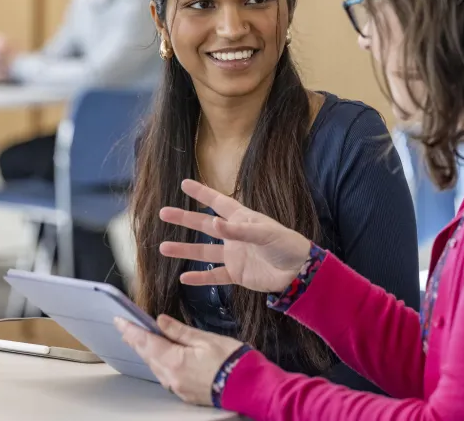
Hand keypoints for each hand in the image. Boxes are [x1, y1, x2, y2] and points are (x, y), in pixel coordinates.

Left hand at [115, 315, 243, 405]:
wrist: (250, 387)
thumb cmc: (233, 361)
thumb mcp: (206, 339)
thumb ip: (180, 331)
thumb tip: (161, 321)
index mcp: (175, 361)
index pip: (145, 342)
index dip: (130, 330)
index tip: (119, 321)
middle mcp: (172, 377)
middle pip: (147, 356)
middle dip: (135, 340)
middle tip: (124, 328)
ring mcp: (178, 388)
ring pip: (155, 367)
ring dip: (146, 352)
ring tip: (139, 340)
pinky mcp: (186, 394)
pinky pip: (166, 376)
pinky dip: (159, 363)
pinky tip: (160, 356)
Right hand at [159, 179, 311, 293]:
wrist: (300, 272)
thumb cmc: (286, 245)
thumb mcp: (264, 234)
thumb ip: (238, 231)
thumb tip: (214, 224)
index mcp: (242, 219)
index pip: (218, 202)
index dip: (202, 193)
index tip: (185, 184)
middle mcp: (234, 235)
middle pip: (204, 226)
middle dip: (184, 219)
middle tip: (164, 213)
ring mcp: (234, 255)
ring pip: (203, 252)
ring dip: (184, 250)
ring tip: (163, 248)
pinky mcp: (237, 274)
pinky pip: (214, 275)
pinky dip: (200, 278)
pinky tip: (184, 278)